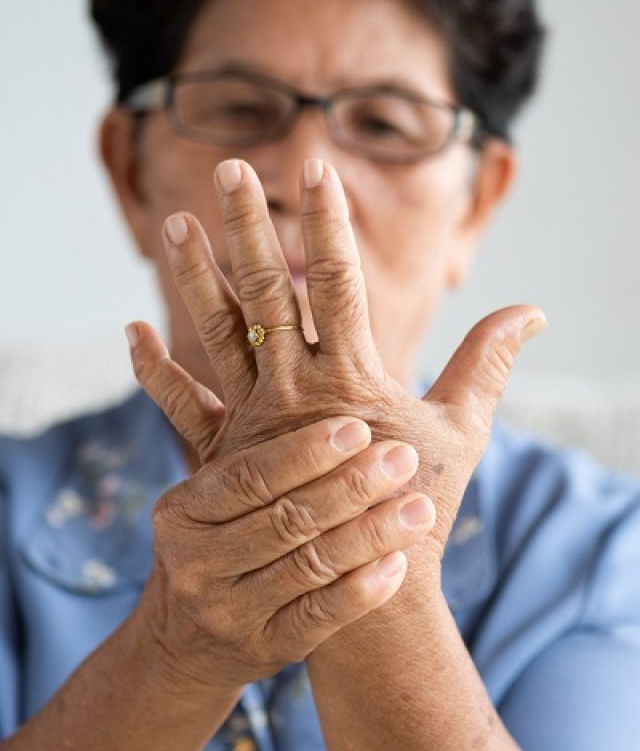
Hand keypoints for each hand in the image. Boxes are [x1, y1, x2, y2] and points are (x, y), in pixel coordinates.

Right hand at [128, 348, 434, 691]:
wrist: (192, 631)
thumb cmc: (217, 531)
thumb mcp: (205, 476)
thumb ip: (195, 404)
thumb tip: (138, 325)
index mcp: (187, 509)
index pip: (248, 476)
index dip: (302, 452)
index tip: (357, 425)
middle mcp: (198, 560)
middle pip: (282, 519)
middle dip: (346, 488)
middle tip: (401, 457)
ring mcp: (230, 609)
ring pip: (308, 568)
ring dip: (369, 536)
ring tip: (419, 507)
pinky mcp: (266, 648)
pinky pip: (319, 618)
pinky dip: (360, 591)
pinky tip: (398, 566)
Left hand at [129, 158, 544, 561]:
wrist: (362, 582)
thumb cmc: (419, 505)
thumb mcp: (463, 428)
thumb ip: (489, 362)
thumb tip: (533, 311)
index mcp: (352, 376)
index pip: (339, 280)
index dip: (329, 222)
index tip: (319, 168)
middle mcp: (294, 388)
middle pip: (267, 290)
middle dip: (250, 226)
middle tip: (230, 169)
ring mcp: (251, 419)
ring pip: (217, 332)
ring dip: (196, 276)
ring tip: (175, 223)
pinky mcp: (223, 452)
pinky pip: (179, 405)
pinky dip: (153, 370)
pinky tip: (131, 332)